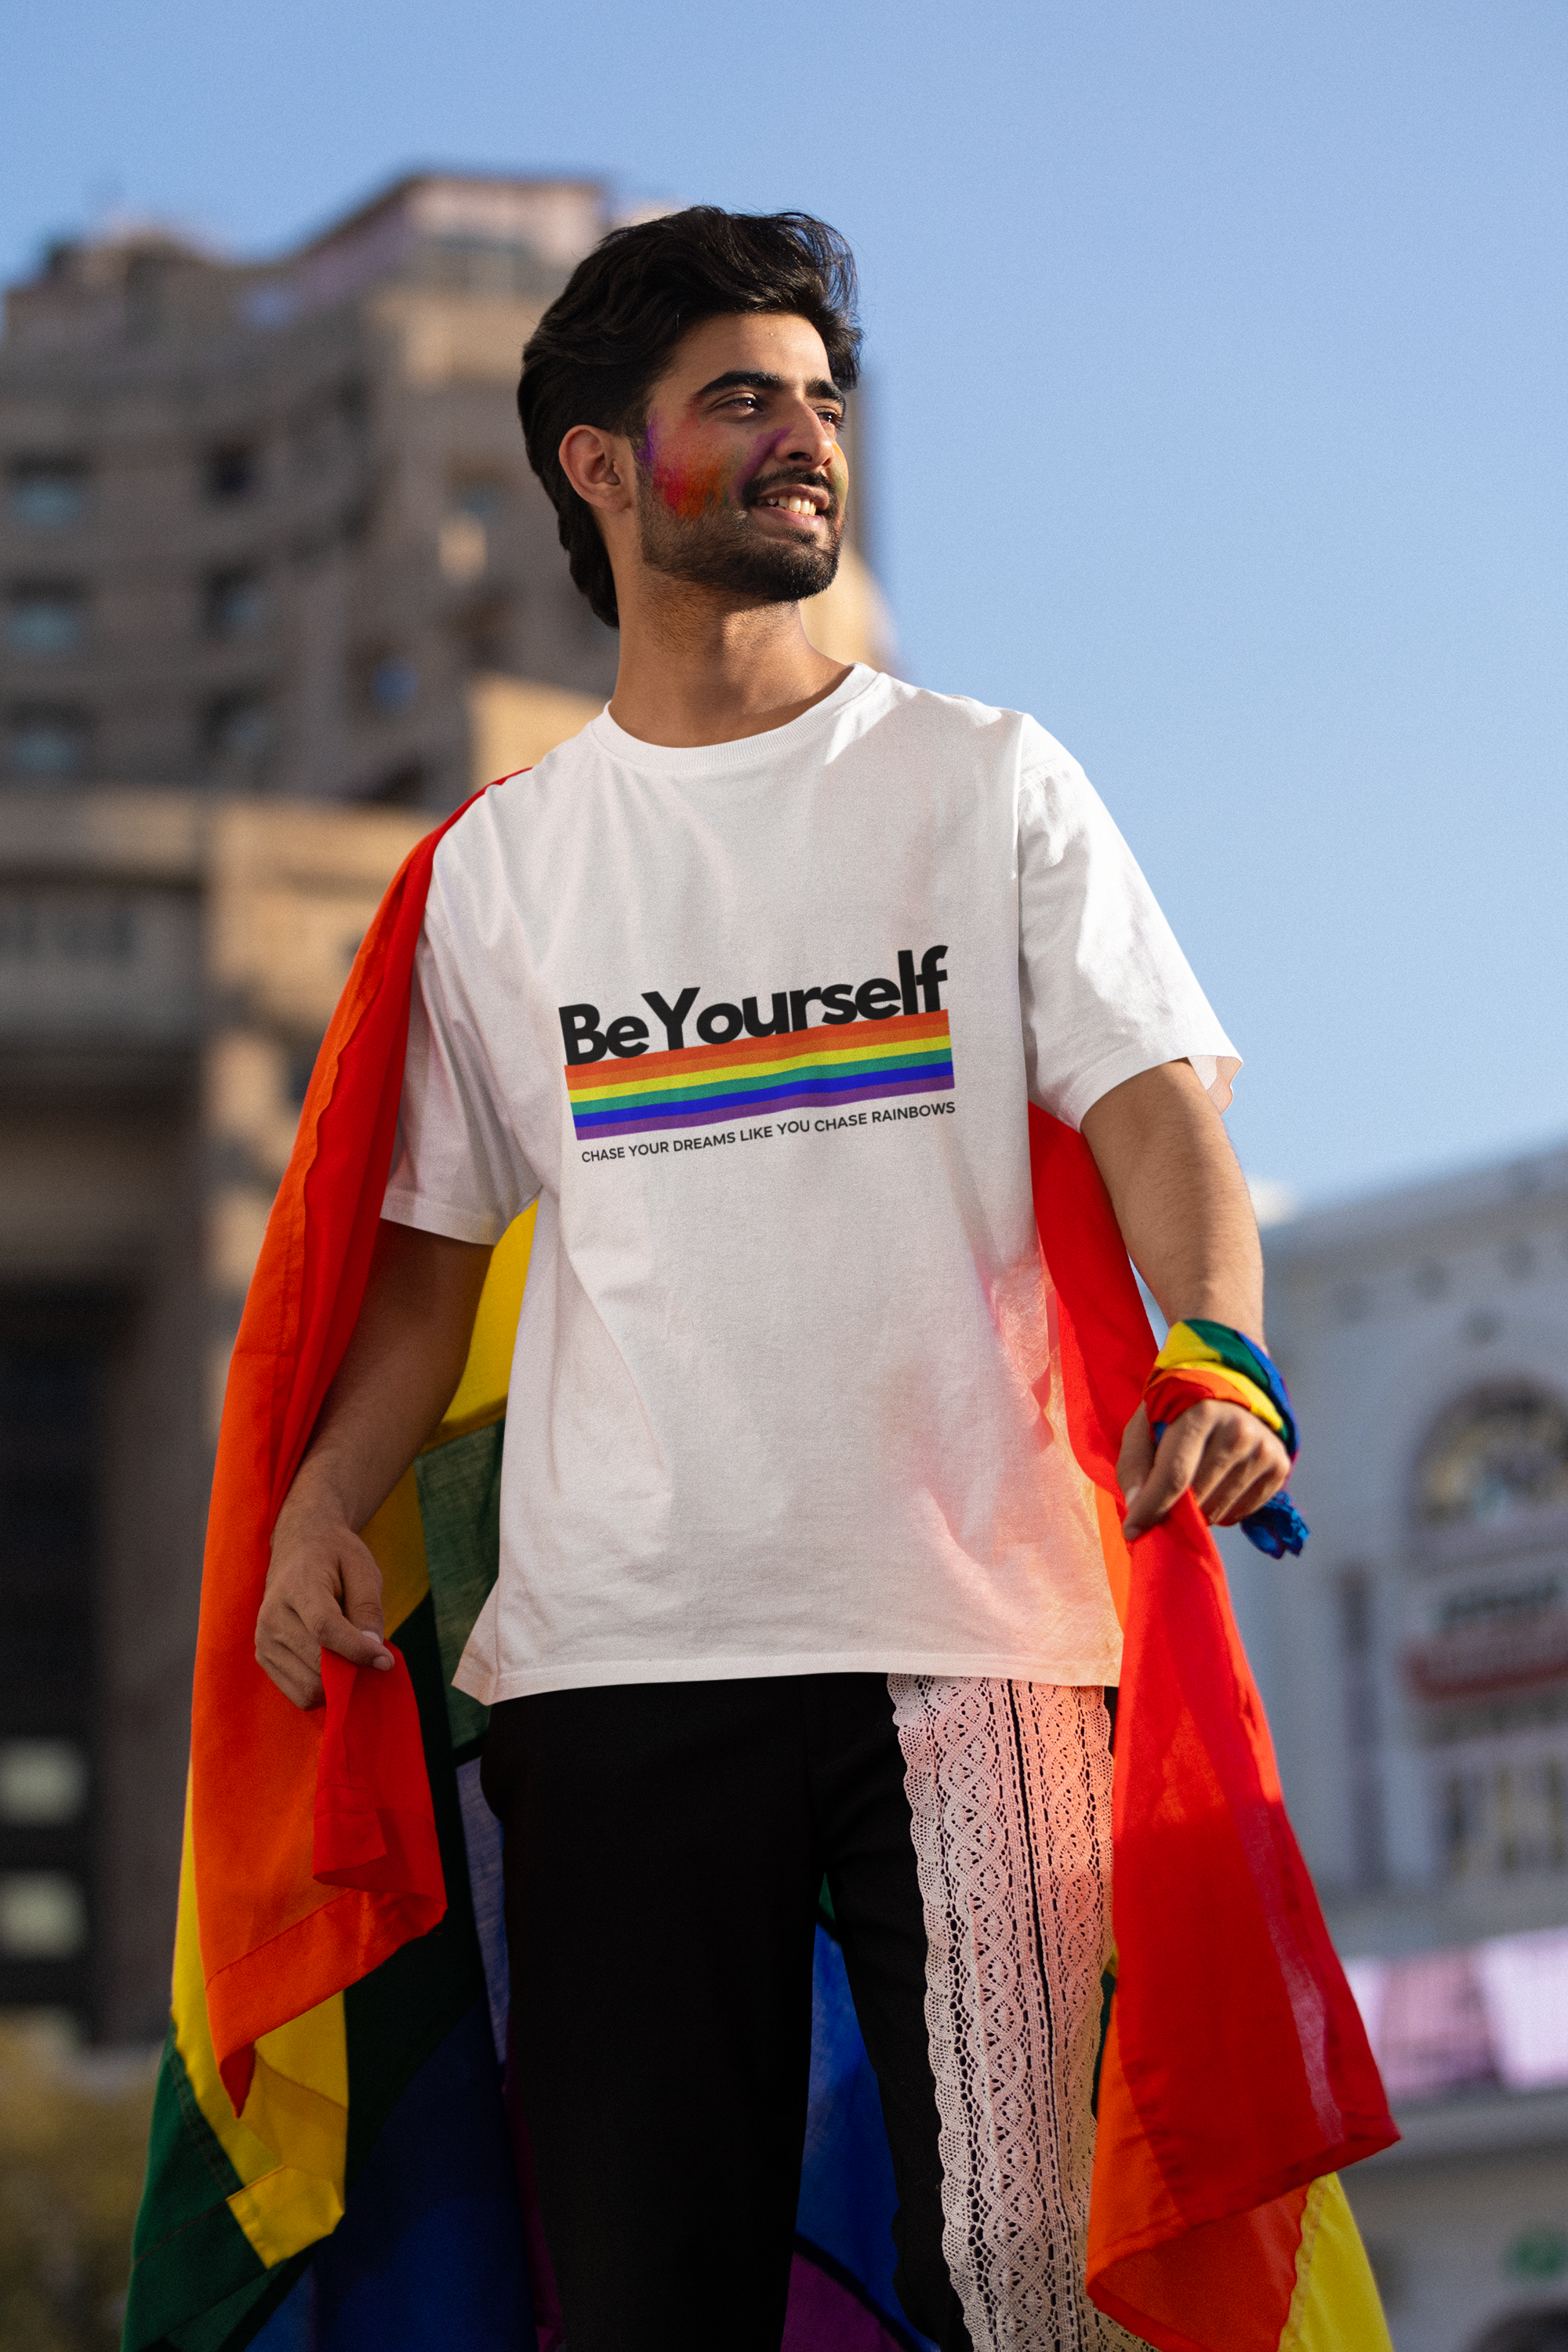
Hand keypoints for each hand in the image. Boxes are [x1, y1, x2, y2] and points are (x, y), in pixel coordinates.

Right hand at [256, 1504, 393, 1708]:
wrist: (298, 1546)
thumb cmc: (335, 1556)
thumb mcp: (363, 1568)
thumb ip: (368, 1609)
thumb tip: (374, 1652)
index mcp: (297, 1585)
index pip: (325, 1628)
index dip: (357, 1650)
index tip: (386, 1661)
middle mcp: (272, 1616)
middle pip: (317, 1664)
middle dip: (351, 1667)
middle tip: (368, 1649)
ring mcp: (263, 1640)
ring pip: (309, 1687)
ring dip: (337, 1680)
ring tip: (346, 1650)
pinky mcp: (263, 1657)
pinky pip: (299, 1693)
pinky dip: (322, 1687)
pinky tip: (331, 1661)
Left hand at [1117, 1399, 1290, 1543]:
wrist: (1227, 1393)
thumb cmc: (1176, 1414)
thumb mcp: (1144, 1427)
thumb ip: (1135, 1465)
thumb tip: (1137, 1507)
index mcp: (1201, 1412)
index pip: (1175, 1475)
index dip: (1151, 1507)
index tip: (1132, 1531)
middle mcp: (1238, 1430)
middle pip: (1196, 1498)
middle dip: (1173, 1507)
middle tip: (1166, 1490)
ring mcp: (1263, 1448)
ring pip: (1217, 1511)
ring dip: (1197, 1509)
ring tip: (1193, 1480)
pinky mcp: (1279, 1466)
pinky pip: (1239, 1514)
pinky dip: (1220, 1509)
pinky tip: (1216, 1482)